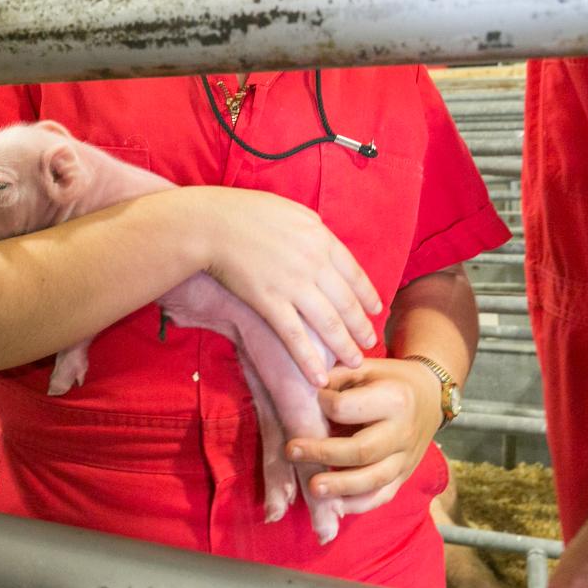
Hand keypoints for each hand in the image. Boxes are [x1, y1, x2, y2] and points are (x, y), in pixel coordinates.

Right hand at [193, 186, 381, 385]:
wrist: (212, 223)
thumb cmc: (245, 211)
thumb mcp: (289, 210)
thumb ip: (311, 228)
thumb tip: (323, 241)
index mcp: (320, 238)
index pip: (354, 273)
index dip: (367, 295)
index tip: (375, 309)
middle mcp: (313, 263)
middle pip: (346, 302)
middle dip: (361, 326)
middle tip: (370, 342)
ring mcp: (292, 285)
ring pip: (328, 323)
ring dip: (345, 347)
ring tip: (354, 362)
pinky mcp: (269, 302)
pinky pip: (295, 336)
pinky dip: (309, 360)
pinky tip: (320, 377)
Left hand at [284, 358, 440, 511]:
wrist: (431, 397)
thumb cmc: (388, 379)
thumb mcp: (365, 367)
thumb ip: (338, 376)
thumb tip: (308, 389)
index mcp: (393, 398)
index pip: (346, 407)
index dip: (322, 405)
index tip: (308, 402)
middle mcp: (402, 432)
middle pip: (360, 450)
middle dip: (323, 454)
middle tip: (291, 452)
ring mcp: (405, 458)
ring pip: (373, 479)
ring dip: (340, 486)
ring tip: (312, 488)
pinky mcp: (404, 476)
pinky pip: (382, 496)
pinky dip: (358, 504)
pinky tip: (334, 506)